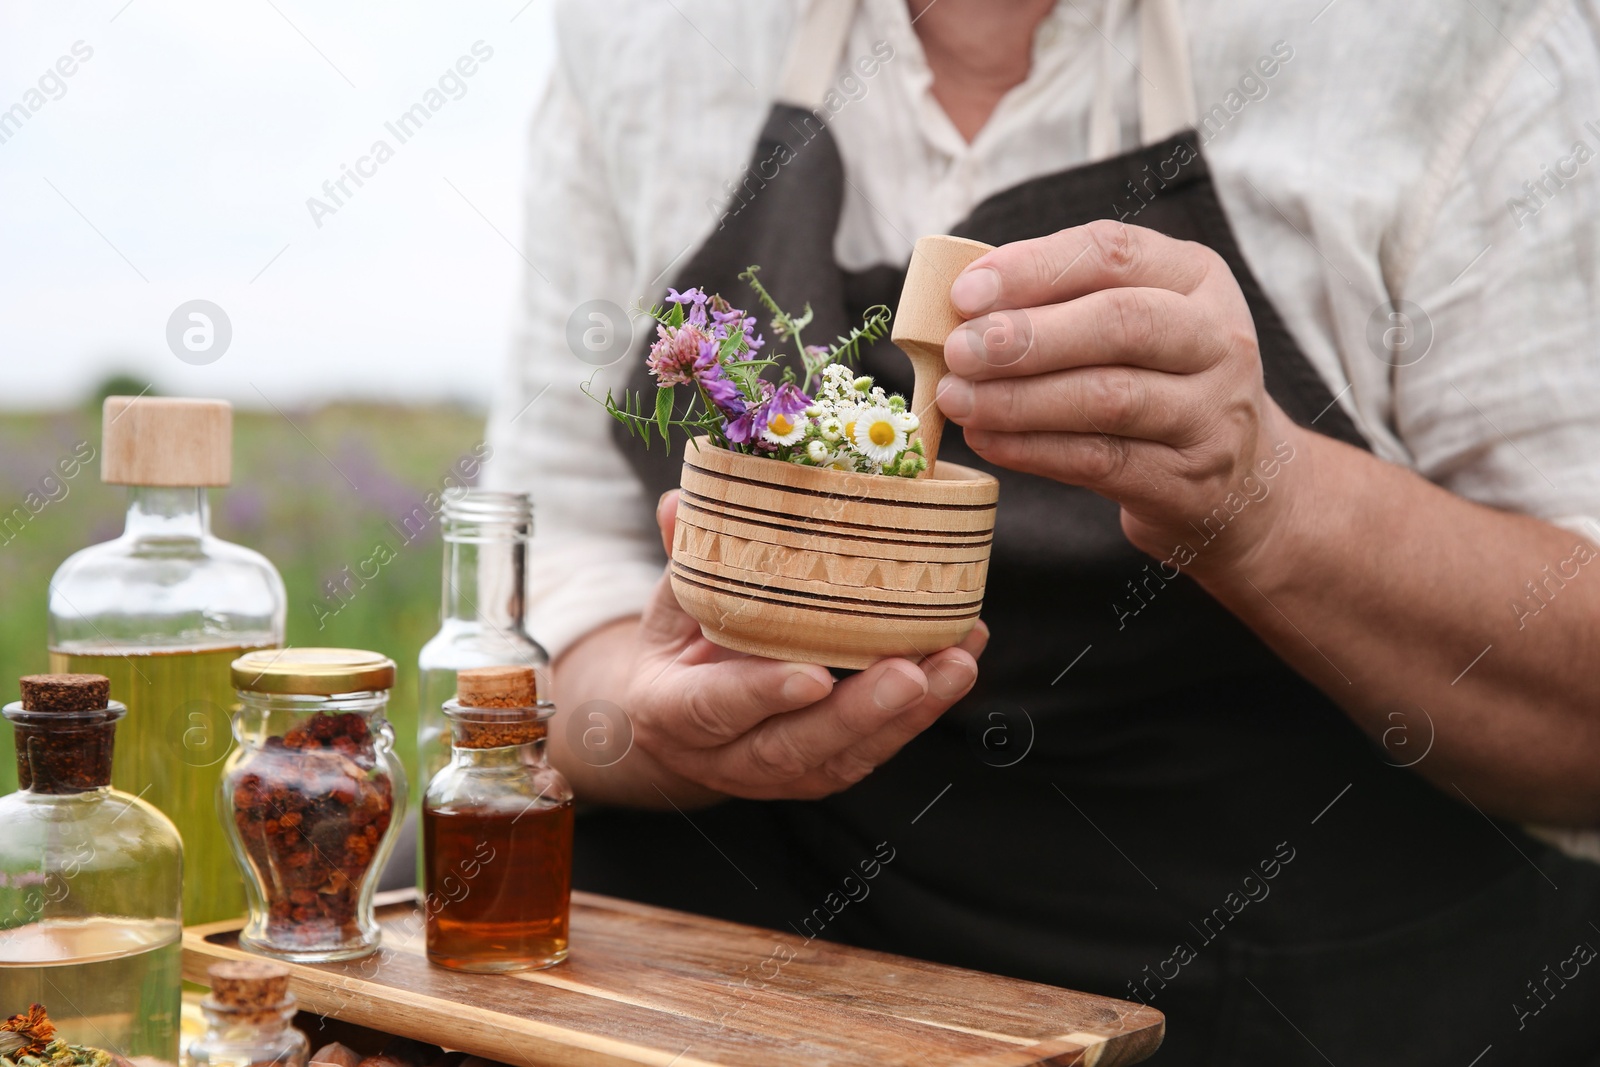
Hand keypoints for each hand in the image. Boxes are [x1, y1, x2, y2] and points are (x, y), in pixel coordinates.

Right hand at [622, 492, 986, 800]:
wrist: (679, 724)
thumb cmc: (677, 651)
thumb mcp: (668, 607)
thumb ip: (683, 559)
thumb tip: (681, 499)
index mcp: (672, 712)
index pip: (715, 708)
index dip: (762, 693)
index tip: (812, 676)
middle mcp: (728, 757)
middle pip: (796, 745)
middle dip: (859, 713)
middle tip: (910, 673)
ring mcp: (781, 773)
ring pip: (847, 755)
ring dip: (909, 713)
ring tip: (956, 663)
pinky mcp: (825, 771)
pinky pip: (876, 749)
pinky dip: (923, 711)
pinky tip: (959, 664)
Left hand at [933, 219, 1307, 571]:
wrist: (1239, 480)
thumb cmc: (1157, 381)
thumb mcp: (1134, 323)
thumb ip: (1062, 303)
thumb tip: (963, 307)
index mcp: (1197, 278)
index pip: (1113, 253)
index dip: (1033, 269)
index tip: (965, 293)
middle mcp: (1217, 339)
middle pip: (1119, 323)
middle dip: (1026, 337)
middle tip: (958, 352)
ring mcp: (1212, 414)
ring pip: (1108, 397)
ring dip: (1018, 399)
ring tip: (957, 400)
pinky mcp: (1189, 480)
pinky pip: (1100, 460)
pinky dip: (1033, 449)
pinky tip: (987, 439)